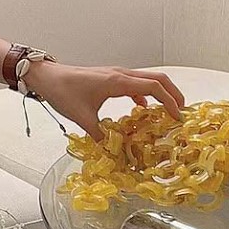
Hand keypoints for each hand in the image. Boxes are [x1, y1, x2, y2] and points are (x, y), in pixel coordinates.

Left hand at [25, 61, 185, 143]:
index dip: (170, 101)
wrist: (46, 76)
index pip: (154, 87)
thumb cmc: (62, 91)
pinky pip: (134, 83)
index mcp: (117, 81)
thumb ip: (100, 136)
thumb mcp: (82, 118)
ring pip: (147, 79)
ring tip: (168, 112)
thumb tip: (113, 153)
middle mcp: (120, 74)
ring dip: (160, 93)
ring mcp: (115, 74)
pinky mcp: (109, 78)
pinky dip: (144, 94)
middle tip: (182, 113)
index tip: (178, 117)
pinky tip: (142, 109)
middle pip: (157, 78)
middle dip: (173, 94)